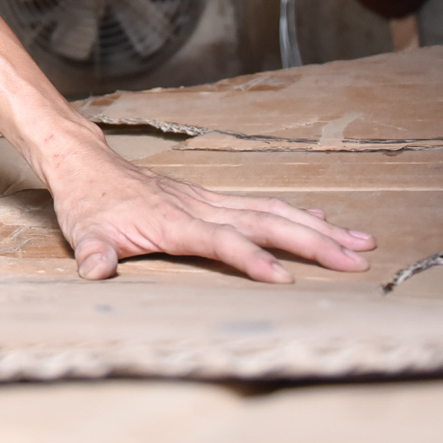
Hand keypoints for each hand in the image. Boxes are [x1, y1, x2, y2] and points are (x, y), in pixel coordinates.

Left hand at [43, 135, 375, 282]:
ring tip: (359, 241)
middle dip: (311, 243)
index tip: (284, 278)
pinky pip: (260, 205)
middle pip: (264, 223)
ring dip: (316, 227)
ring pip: (271, 211)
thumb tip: (94, 272)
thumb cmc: (87, 203)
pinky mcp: (210, 198)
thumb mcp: (83, 234)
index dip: (250, 259)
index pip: (220, 242)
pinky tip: (320, 222)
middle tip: (355, 259)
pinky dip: (294, 214)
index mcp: (172, 222)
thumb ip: (93, 255)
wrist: (86, 164)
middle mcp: (199, 207)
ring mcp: (208, 200)